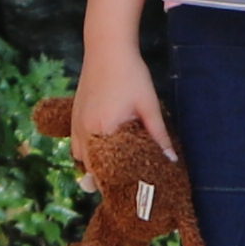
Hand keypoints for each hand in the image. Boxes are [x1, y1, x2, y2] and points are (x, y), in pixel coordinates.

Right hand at [64, 44, 163, 189]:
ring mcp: (76, 125)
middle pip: (92, 170)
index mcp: (103, 130)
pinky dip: (87, 154)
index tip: (131, 197)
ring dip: (95, 168)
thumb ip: (159, 135)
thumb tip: (170, 159)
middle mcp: (84, 131)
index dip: (118, 186)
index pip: (108, 170)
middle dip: (107, 181)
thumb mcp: (149, 105)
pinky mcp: (74, 117)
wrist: (107, 48)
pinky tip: (102, 155)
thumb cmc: (130, 75)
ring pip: (81, 160)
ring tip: (114, 176)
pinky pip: (77, 146)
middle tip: (126, 191)